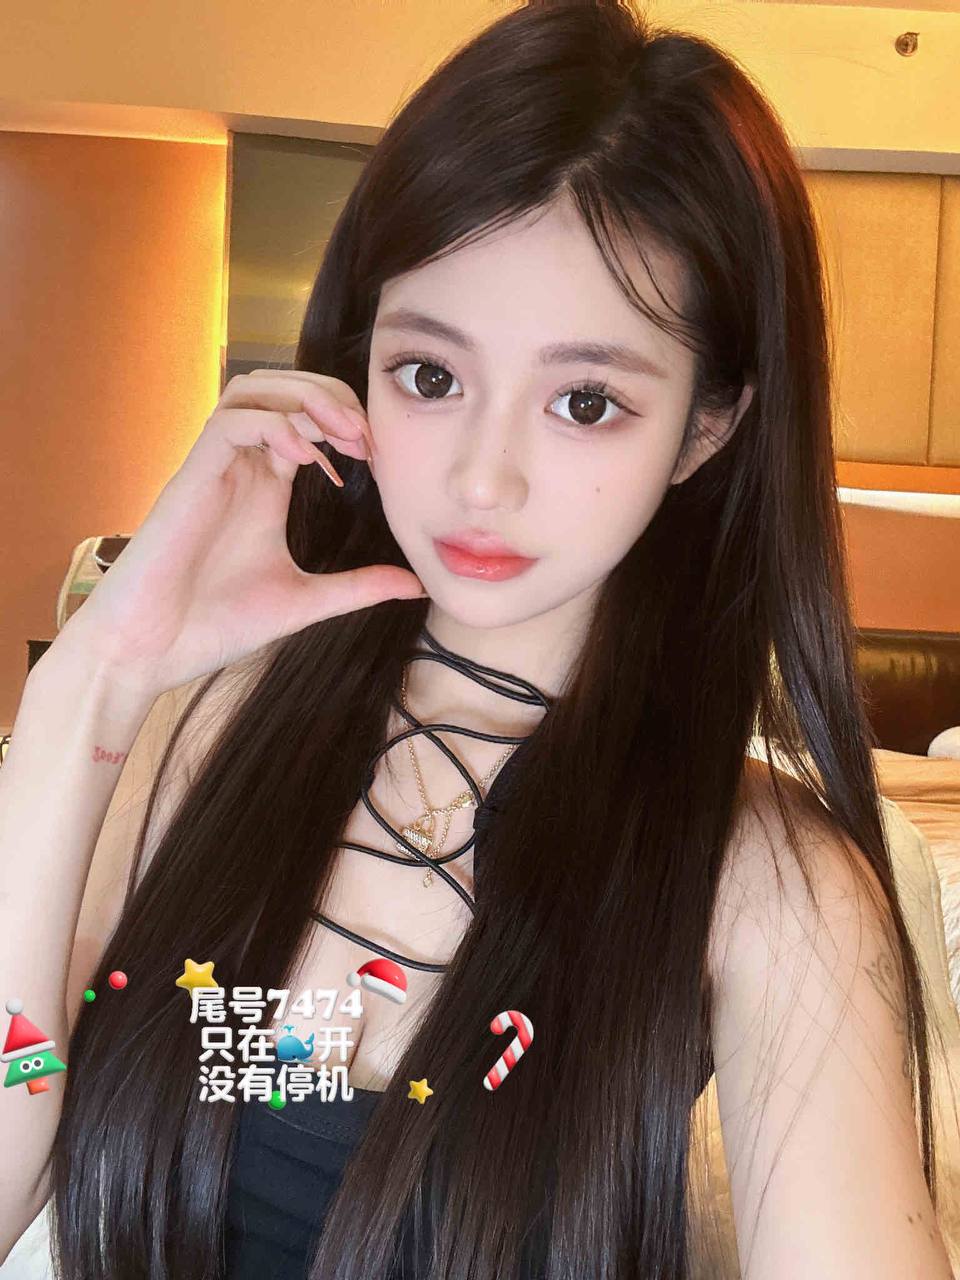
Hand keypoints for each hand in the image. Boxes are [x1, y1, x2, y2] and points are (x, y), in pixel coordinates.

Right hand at [53, 369, 424, 697]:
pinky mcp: (190, 478)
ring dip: (303, 398)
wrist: (152, 652)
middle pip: (283, 388)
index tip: (380, 456)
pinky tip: (305, 457)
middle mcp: (241, 466)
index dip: (348, 422)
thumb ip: (359, 587)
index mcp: (267, 485)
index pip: (306, 418)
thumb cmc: (216, 624)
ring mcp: (214, 468)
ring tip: (341, 433)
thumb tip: (416, 585)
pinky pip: (230, 423)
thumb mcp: (306, 601)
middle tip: (367, 436)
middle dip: (332, 397)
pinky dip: (272, 425)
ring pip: (253, 388)